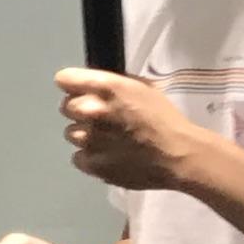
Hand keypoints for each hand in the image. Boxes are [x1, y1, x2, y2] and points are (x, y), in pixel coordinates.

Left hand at [60, 67, 204, 190]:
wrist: (179, 156)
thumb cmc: (165, 119)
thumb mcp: (142, 89)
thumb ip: (112, 86)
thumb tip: (94, 87)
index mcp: (105, 88)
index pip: (64, 79)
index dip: (73, 85)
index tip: (81, 91)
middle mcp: (91, 111)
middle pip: (66, 107)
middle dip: (81, 111)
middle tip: (102, 119)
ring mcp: (88, 139)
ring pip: (71, 133)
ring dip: (85, 135)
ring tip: (108, 140)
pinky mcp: (92, 164)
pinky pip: (78, 157)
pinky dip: (90, 157)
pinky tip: (108, 156)